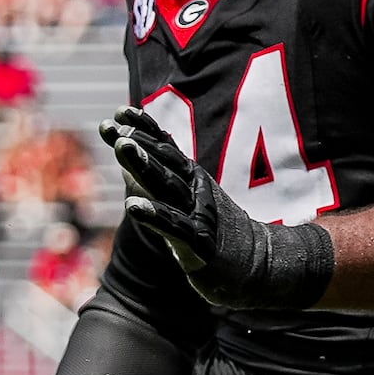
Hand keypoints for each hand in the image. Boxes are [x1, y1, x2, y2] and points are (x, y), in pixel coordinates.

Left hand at [102, 107, 332, 311]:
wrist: (258, 263)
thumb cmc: (212, 228)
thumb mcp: (182, 198)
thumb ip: (156, 175)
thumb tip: (130, 150)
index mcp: (192, 179)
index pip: (166, 149)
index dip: (144, 130)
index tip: (120, 111)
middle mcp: (195, 191)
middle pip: (165, 163)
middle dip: (140, 143)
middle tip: (116, 126)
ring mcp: (199, 215)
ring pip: (168, 187)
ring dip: (144, 166)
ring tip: (121, 147)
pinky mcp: (199, 243)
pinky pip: (174, 227)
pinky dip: (154, 215)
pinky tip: (132, 205)